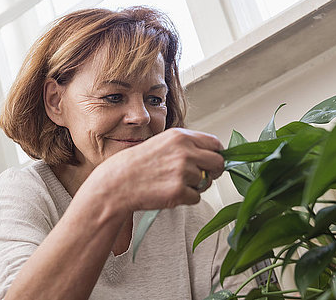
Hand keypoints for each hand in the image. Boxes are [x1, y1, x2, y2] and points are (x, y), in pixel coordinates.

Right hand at [93, 128, 223, 210]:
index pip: (215, 143)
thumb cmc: (139, 164)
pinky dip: (186, 199)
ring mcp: (183, 171)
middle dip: (214, 172)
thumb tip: (213, 154)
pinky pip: (196, 198)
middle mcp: (185, 151)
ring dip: (195, 186)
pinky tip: (168, 193)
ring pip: (206, 182)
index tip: (212, 162)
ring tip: (173, 183)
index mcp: (181, 136)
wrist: (117, 182)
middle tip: (203, 177)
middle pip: (218, 163)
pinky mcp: (179, 191)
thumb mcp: (164, 143)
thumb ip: (188, 146)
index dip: (217, 154)